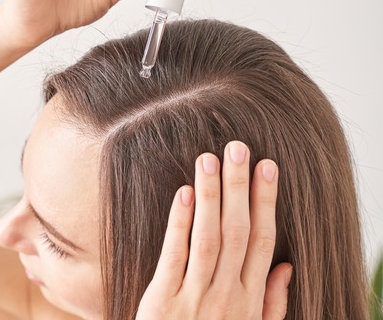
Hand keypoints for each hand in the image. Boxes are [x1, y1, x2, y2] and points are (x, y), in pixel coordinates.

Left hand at [137, 141, 292, 318]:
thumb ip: (271, 302)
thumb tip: (286, 265)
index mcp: (249, 299)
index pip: (262, 240)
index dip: (265, 201)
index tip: (267, 167)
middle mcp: (227, 294)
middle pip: (237, 232)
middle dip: (239, 187)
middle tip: (237, 147)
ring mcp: (195, 297)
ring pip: (208, 238)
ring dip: (211, 196)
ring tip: (209, 159)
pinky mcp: (163, 300)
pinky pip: (174, 256)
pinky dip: (179, 224)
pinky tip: (184, 193)